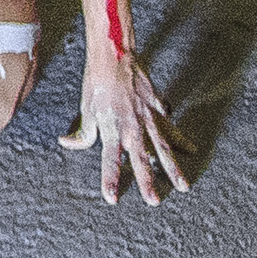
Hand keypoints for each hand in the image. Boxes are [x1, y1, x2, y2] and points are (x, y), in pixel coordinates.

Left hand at [60, 51, 189, 205]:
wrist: (114, 57)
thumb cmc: (96, 83)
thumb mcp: (86, 109)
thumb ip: (82, 133)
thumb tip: (67, 143)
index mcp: (111, 129)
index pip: (110, 161)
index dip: (110, 180)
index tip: (112, 199)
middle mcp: (131, 127)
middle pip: (141, 159)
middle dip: (148, 181)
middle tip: (154, 200)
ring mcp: (148, 117)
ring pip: (163, 147)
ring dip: (173, 168)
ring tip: (183, 186)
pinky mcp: (158, 106)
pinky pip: (170, 125)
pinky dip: (179, 138)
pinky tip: (190, 149)